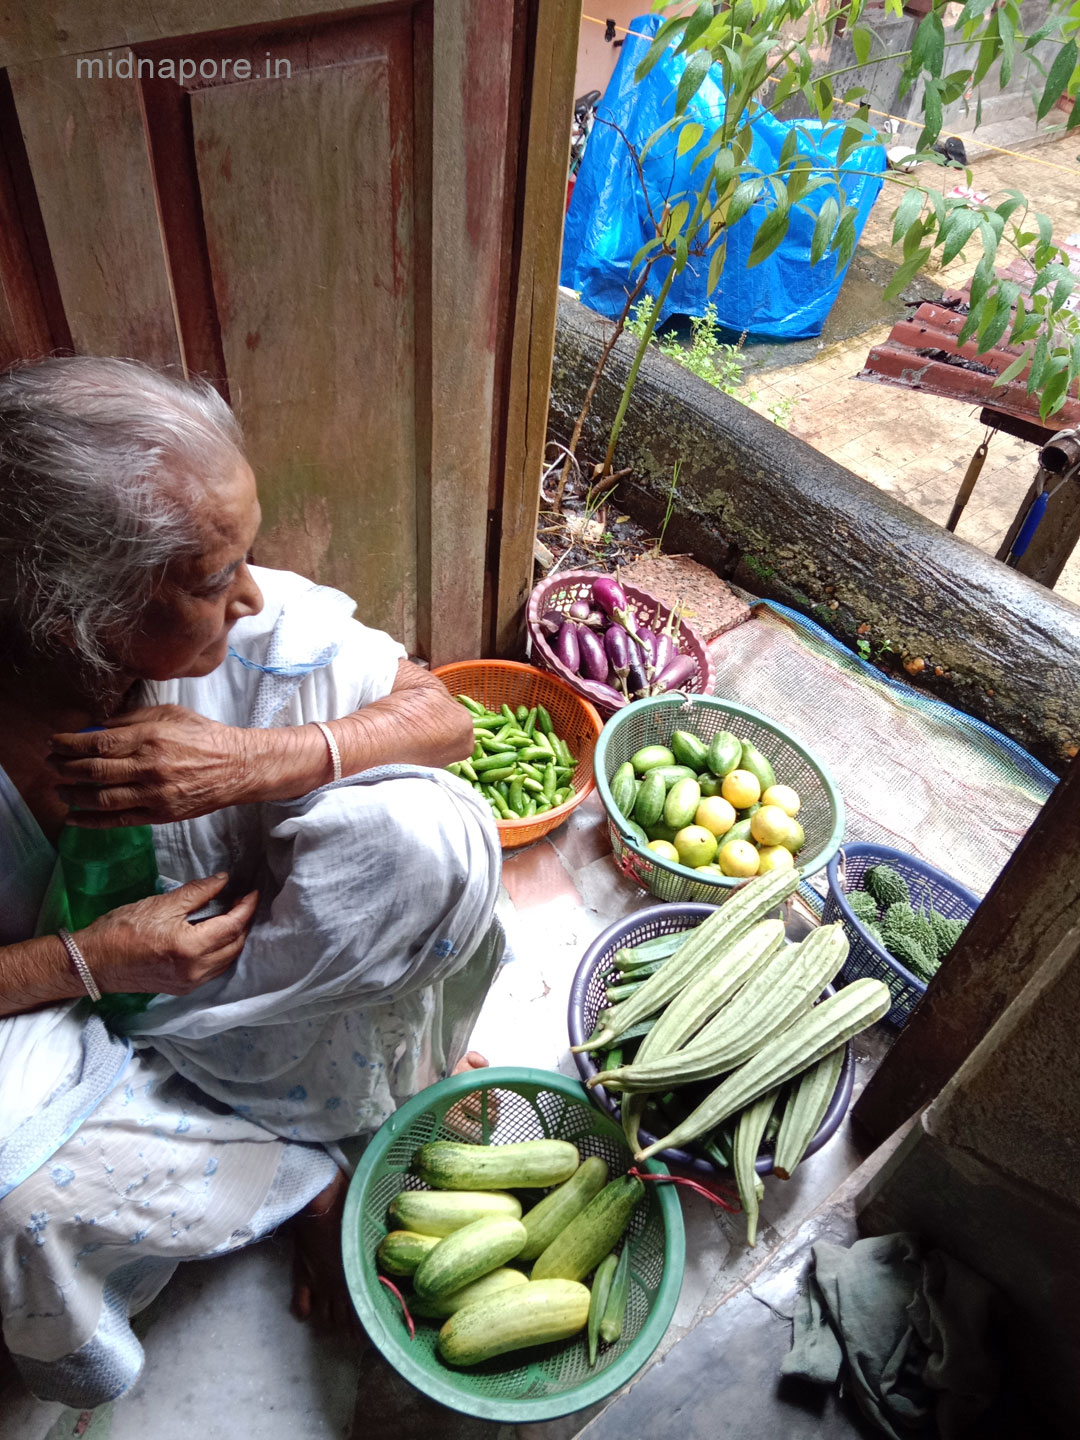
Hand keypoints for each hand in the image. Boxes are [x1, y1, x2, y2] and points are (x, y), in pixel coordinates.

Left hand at [50, 705, 256, 825]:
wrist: (237, 768)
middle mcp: (149, 767)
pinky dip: (91, 821)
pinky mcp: (159, 815)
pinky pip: (117, 820)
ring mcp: (154, 794)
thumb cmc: (204, 737)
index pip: (99, 743)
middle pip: (94, 770)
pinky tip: (73, 817)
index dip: (70, 744)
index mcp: (151, 738)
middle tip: (50, 764)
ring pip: (101, 798)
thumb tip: (98, 726)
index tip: (54, 743)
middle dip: (65, 767)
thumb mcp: (171, 714)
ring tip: (59, 789)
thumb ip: (133, 718)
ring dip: (73, 794)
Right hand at [76, 873, 257, 994]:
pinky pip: (214, 971)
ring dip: (235, 939)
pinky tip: (218, 938)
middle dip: (243, 922)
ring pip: (227, 960)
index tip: (253, 892)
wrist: (94, 962)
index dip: (246, 907)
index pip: (232, 926)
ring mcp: (189, 983)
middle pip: (235, 945)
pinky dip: (222, 953)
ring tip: (233, 917)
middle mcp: (195, 970)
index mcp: (190, 947)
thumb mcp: (161, 904)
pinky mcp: (182, 989)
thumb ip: (197, 893)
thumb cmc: (122, 929)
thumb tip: (223, 880)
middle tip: (242, 901)